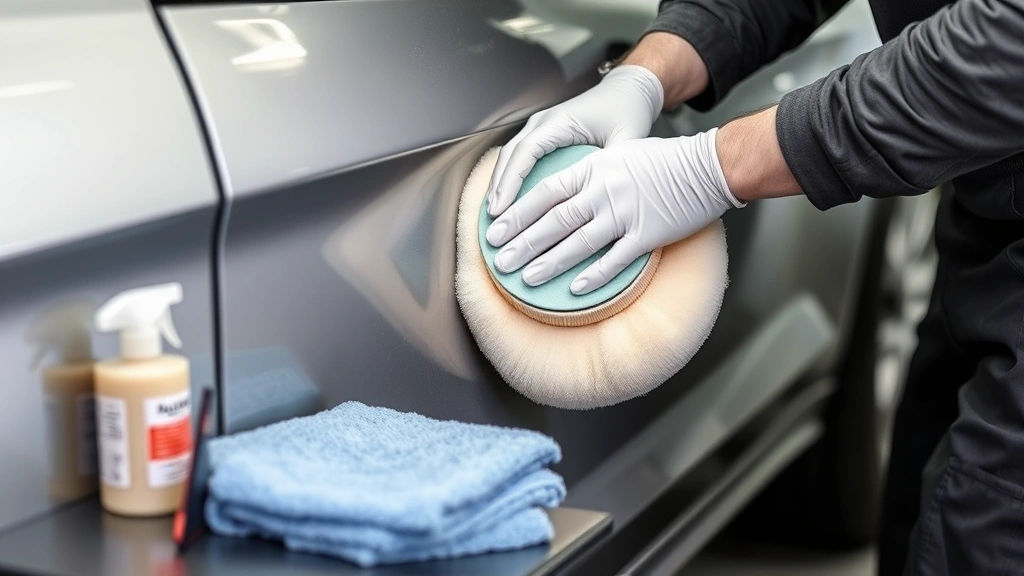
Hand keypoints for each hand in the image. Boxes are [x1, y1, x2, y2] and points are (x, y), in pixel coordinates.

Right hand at [485, 64, 663, 216]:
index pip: (526, 152)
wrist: (627, 90)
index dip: (511, 181)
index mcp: (561, 121)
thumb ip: (614, 166)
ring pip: (510, 155)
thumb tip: (603, 196)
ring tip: (495, 214)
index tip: (503, 208)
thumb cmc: (626, 110)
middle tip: (493, 219)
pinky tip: (509, 200)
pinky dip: (510, 177)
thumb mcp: (627, 139)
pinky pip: (519, 156)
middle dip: (499, 187)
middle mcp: (544, 122)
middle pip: (510, 155)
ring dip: (500, 183)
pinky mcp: (542, 134)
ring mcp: (540, 126)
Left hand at [485, 129, 744, 294]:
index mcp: (594, 168)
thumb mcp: (619, 154)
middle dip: (524, 243)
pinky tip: (574, 290)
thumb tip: (559, 194)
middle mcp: (605, 190)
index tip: (495, 230)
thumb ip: (589, 173)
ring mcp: (626, 213)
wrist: (708, 166)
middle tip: (500, 261)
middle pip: (555, 220)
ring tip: (526, 278)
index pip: (544, 192)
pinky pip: (615, 260)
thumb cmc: (665, 160)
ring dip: (550, 263)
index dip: (517, 214)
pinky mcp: (647, 234)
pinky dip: (593, 276)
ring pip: (579, 242)